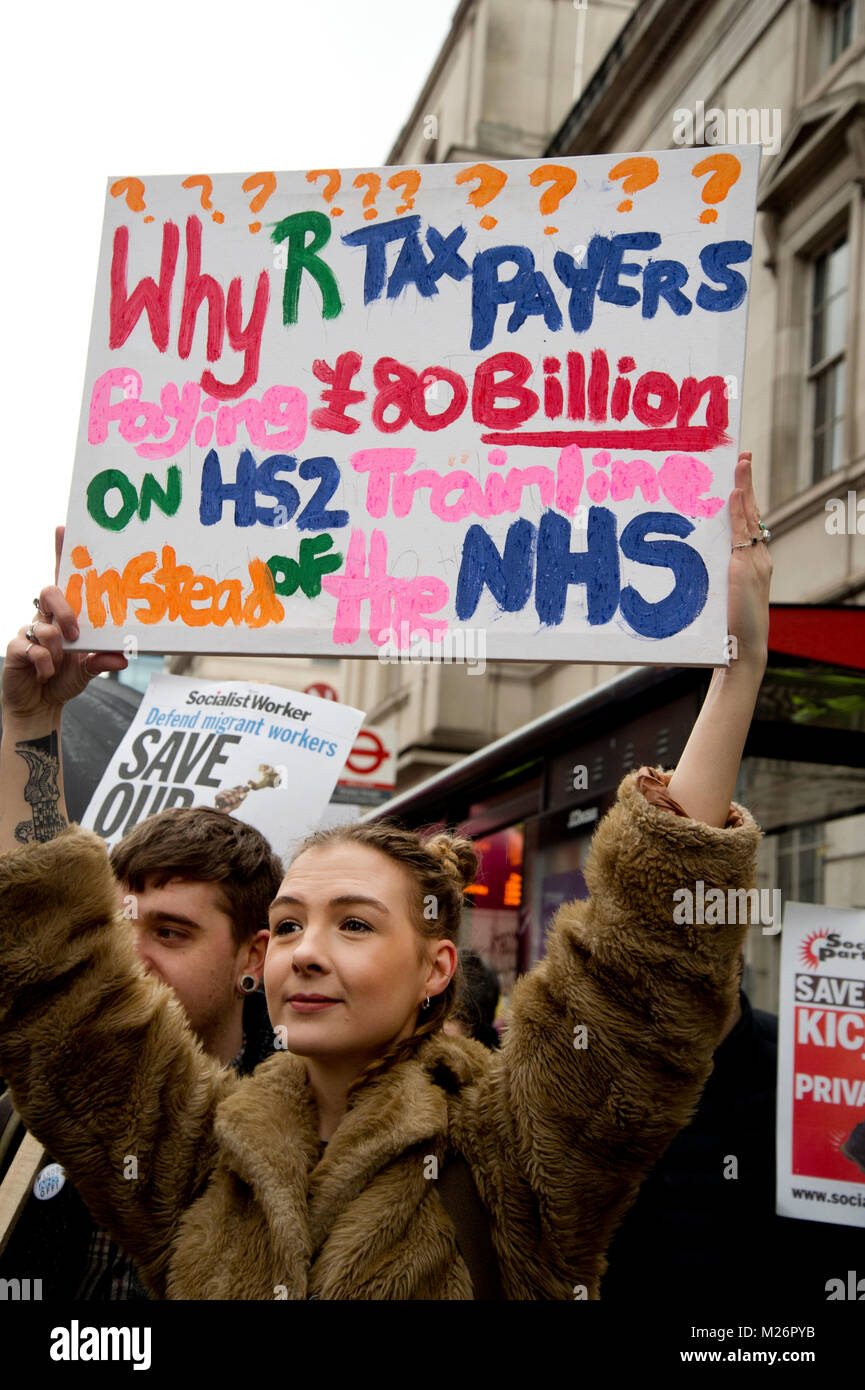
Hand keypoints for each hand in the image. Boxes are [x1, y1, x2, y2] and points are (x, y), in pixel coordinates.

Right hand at [1, 526, 127, 725]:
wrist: (40, 704)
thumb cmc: (64, 678)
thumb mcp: (89, 669)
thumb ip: (103, 661)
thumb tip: (123, 657)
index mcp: (65, 615)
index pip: (63, 578)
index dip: (61, 553)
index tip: (62, 529)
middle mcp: (45, 617)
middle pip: (50, 593)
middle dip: (65, 610)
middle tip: (75, 634)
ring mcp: (28, 631)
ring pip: (43, 626)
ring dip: (56, 648)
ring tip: (59, 664)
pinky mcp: (15, 649)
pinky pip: (30, 649)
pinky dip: (44, 663)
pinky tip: (46, 673)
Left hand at [726, 452, 771, 666]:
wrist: (742, 649)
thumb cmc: (726, 628)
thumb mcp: (718, 596)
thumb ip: (711, 577)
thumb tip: (683, 571)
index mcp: (752, 563)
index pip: (748, 524)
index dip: (745, 499)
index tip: (739, 477)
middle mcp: (758, 559)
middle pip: (753, 514)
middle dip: (749, 484)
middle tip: (744, 457)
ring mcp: (755, 563)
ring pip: (750, 518)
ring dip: (745, 489)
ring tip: (742, 463)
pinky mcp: (746, 569)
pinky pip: (742, 534)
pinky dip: (739, 512)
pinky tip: (733, 493)